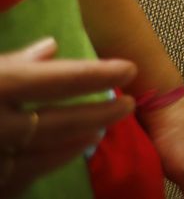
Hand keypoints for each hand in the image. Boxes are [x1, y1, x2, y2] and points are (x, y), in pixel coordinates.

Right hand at [0, 38, 136, 198]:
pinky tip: (64, 155)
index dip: (95, 75)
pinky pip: (21, 178)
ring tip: (100, 131)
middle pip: (59, 122)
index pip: (55, 80)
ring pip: (44, 154)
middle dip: (99, 113)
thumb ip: (9, 61)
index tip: (130, 69)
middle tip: (129, 104)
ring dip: (76, 141)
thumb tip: (51, 47)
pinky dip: (47, 164)